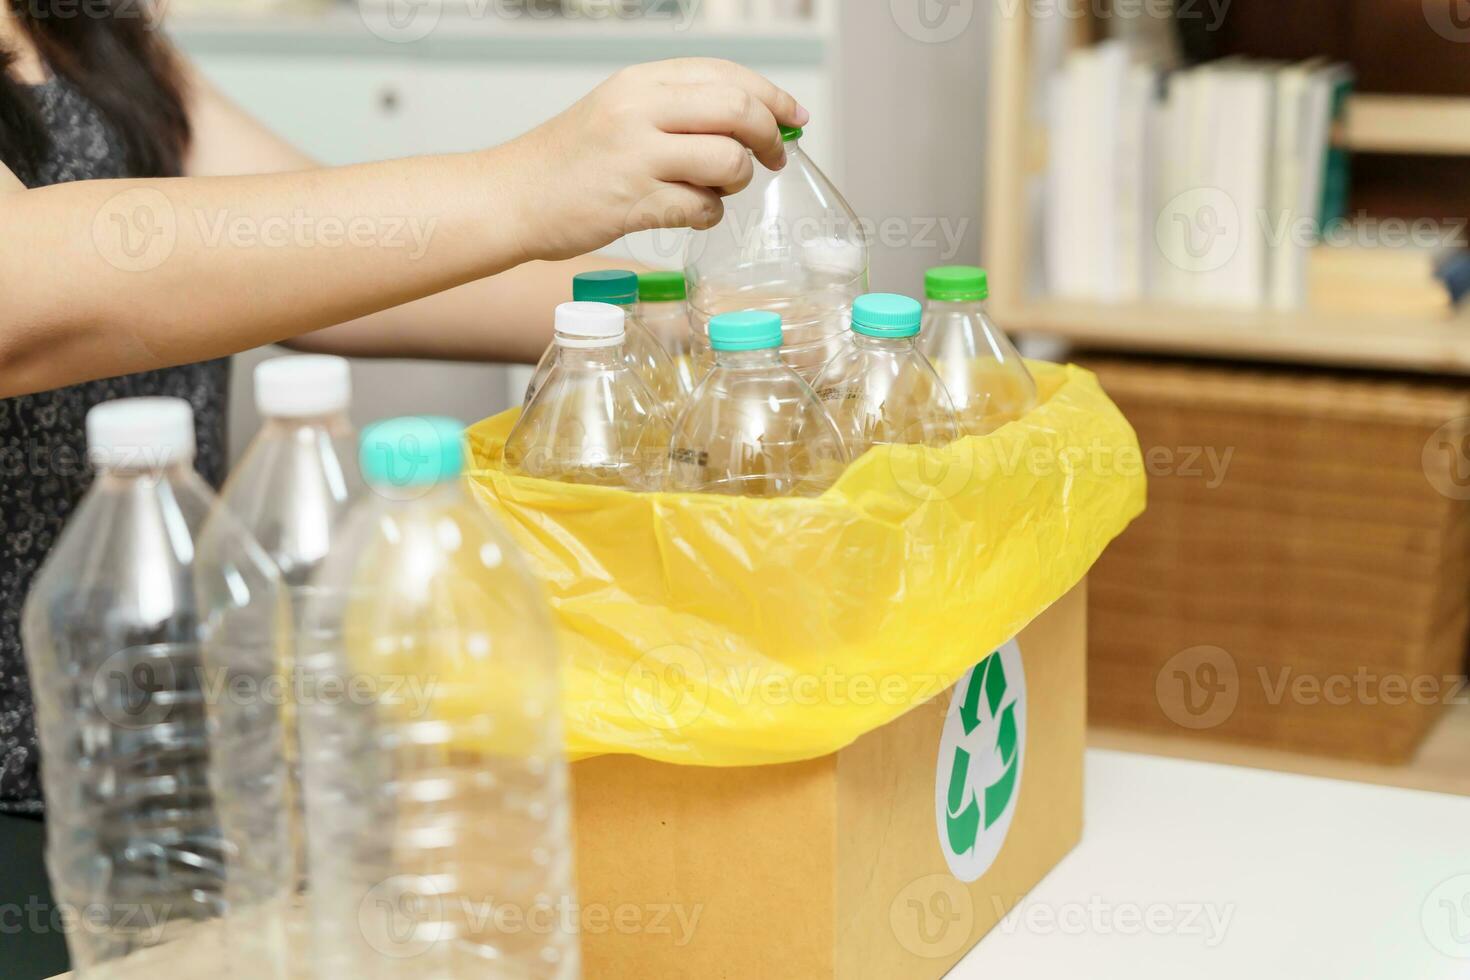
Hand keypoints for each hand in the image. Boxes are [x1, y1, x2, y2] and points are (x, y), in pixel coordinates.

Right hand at [498, 58, 808, 262]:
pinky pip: (703, 208)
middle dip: (769, 136)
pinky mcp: (633, 202)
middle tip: (774, 157)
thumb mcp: (620, 111)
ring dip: (737, 181)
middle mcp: (640, 109)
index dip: (773, 96)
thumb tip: (753, 121)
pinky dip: (708, 214)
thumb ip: (679, 109)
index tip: (795, 118)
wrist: (511, 197)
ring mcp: (637, 155)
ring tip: (717, 189)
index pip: (728, 75)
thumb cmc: (569, 162)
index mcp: (641, 81)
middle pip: (738, 111)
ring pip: (728, 161)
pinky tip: (688, 211)